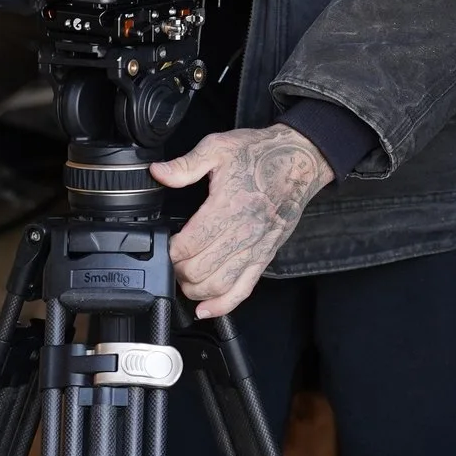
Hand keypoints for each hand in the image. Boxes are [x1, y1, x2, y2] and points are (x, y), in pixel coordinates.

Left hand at [149, 125, 332, 317]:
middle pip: (201, 269)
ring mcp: (256, 248)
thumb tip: (158, 173)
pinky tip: (205, 309)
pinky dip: (222, 305)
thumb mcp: (218, 147)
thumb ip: (185, 165)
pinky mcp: (265, 257)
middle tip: (171, 260)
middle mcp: (243, 232)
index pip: (190, 243)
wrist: (298, 161)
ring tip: (183, 279)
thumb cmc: (260, 154)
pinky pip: (243, 290)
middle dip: (178, 270)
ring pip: (219, 285)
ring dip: (195, 290)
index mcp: (228, 206)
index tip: (163, 243)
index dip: (170, 250)